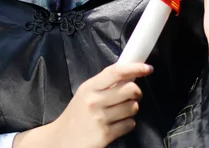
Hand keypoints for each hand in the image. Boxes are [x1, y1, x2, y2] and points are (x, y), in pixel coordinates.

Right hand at [14, 62, 152, 147]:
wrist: (61, 139)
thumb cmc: (76, 114)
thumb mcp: (85, 93)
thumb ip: (104, 84)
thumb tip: (129, 75)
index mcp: (90, 87)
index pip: (116, 72)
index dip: (134, 68)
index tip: (147, 68)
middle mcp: (95, 101)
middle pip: (129, 90)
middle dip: (136, 92)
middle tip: (133, 95)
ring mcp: (100, 119)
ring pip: (132, 107)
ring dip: (132, 108)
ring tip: (123, 110)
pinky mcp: (105, 135)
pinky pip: (129, 124)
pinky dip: (128, 123)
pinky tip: (119, 123)